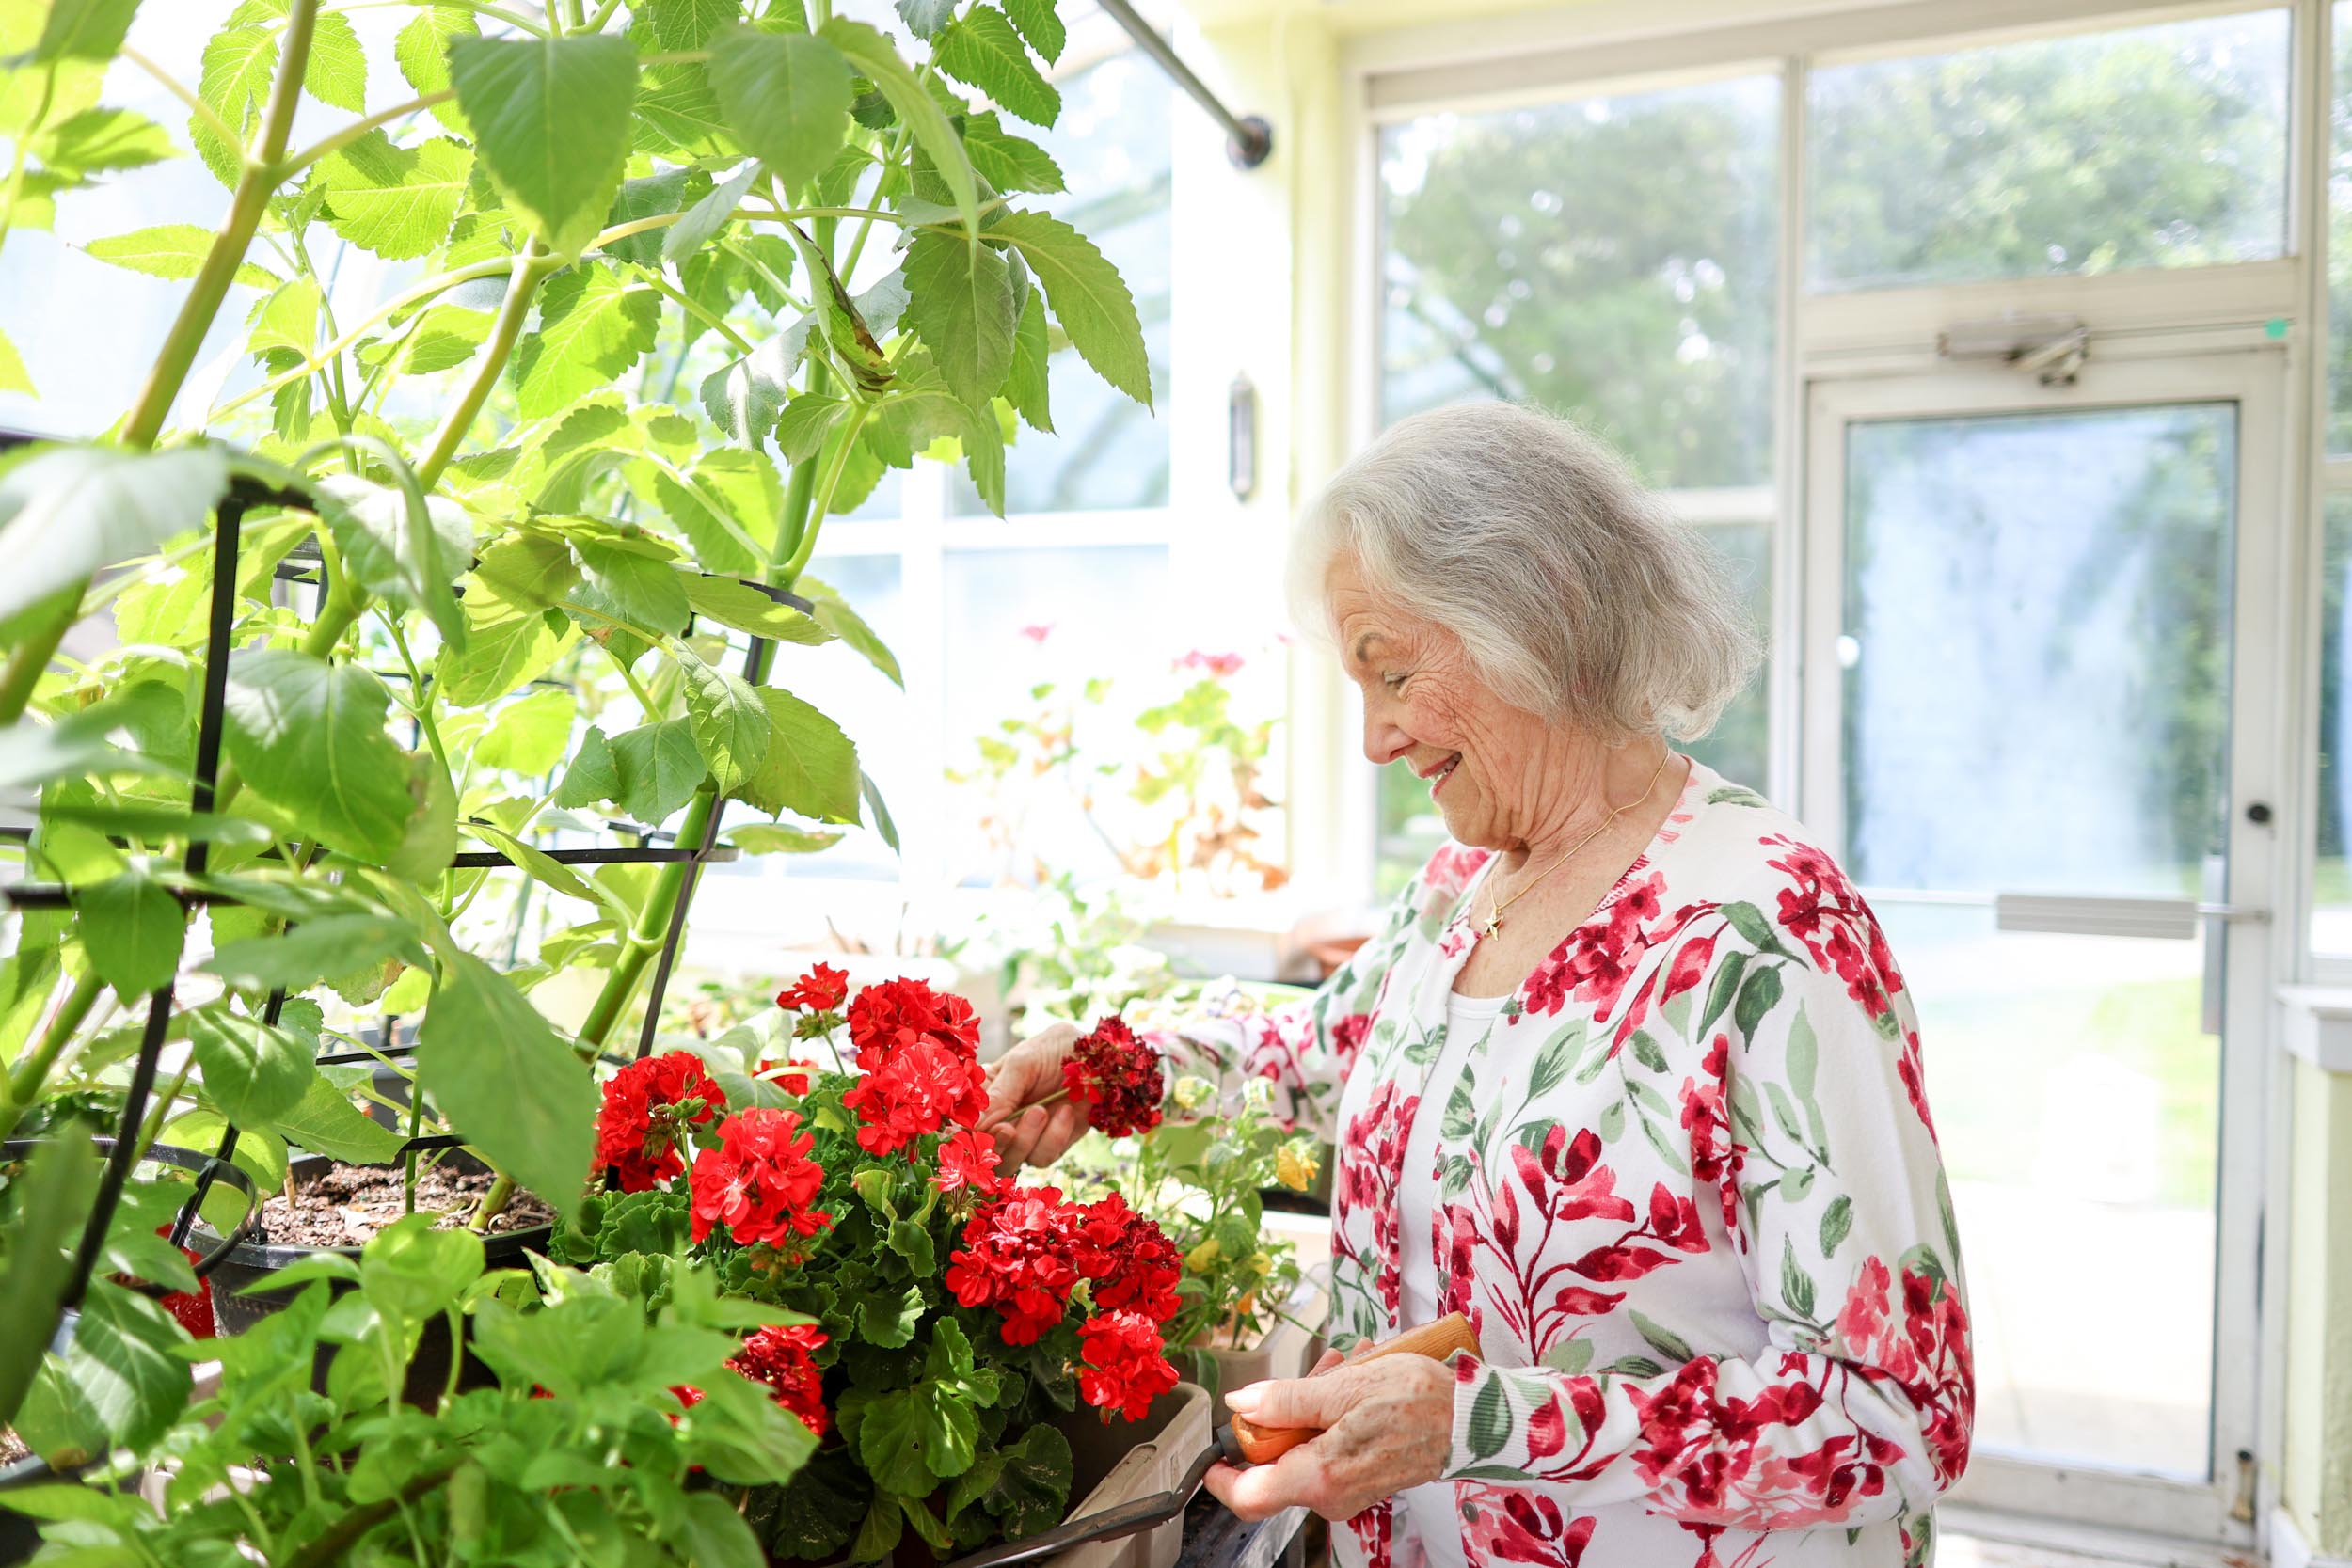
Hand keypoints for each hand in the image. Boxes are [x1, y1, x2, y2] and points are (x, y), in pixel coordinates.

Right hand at [977, 1021, 1087, 1169]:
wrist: (1103, 1059)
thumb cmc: (1059, 1049)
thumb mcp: (1024, 1063)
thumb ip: (999, 1094)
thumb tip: (976, 1127)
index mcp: (987, 1094)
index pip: (965, 1124)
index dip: (970, 1134)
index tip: (985, 1129)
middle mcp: (1001, 1118)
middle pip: (984, 1153)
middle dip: (996, 1145)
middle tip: (1008, 1129)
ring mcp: (1025, 1135)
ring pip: (1011, 1161)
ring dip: (1026, 1140)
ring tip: (1041, 1111)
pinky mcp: (1050, 1145)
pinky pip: (1042, 1157)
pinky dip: (1054, 1137)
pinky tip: (1065, 1112)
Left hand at [1201, 1353, 1453, 1522]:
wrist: (1474, 1420)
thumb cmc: (1420, 1402)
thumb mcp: (1344, 1388)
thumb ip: (1286, 1399)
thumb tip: (1242, 1403)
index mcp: (1320, 1476)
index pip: (1248, 1496)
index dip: (1220, 1475)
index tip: (1211, 1450)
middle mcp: (1331, 1494)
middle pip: (1277, 1459)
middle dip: (1286, 1410)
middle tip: (1315, 1371)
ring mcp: (1347, 1489)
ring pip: (1305, 1445)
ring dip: (1316, 1401)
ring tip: (1345, 1367)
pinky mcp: (1362, 1479)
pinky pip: (1329, 1446)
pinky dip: (1335, 1413)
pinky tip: (1356, 1380)